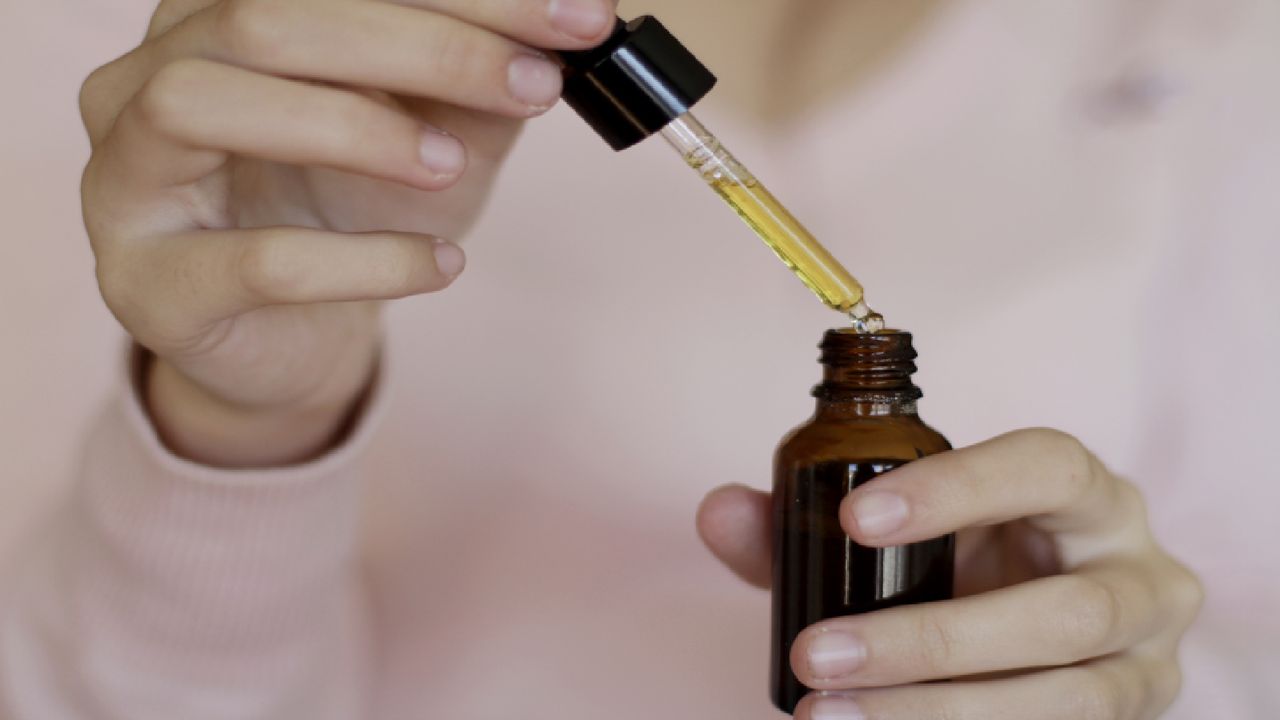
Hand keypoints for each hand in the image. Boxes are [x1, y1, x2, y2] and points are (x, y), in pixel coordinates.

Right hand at [79, 0, 616, 465]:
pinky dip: (363, 260)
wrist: (292, 340)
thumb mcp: (431, 131)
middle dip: (424, 43)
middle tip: (537, 82)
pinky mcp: (149, 285)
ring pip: (206, 104)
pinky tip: (441, 266)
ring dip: (354, 127)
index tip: (578, 17)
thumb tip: (570, 26)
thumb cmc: (351, 214)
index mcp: (213, 17)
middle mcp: (145, 76)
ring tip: (451, 166)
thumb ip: (478, 77)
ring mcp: (125, 181)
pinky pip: (252, 262)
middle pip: (262, 18)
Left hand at [697, 429, 1202, 718]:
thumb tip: (719, 513)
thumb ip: (808, 522)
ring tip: (828, 714)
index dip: (955, 489)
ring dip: (939, 712)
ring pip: (1066, 698)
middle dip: (927, 639)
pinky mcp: (1136, 719)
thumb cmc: (966, 560)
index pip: (1044, 466)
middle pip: (1060, 610)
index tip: (853, 520)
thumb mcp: (903, 531)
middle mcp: (1139, 571)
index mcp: (1086, 492)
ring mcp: (1148, 659)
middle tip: (814, 653)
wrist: (1039, 630)